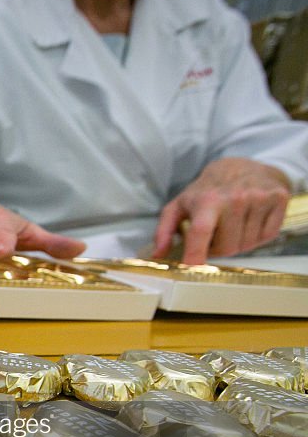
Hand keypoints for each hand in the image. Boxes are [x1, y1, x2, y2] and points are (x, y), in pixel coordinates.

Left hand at [153, 158, 289, 263]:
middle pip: (227, 247)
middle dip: (218, 248)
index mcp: (207, 200)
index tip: (192, 270)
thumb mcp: (180, 206)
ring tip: (230, 225)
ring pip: (247, 245)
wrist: (241, 166)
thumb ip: (164, 231)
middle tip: (215, 233)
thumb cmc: (206, 192)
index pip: (201, 232)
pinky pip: (267, 236)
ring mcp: (260, 198)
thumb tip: (157, 256)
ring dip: (237, 242)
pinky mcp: (279, 199)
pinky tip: (248, 221)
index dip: (196, 254)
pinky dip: (256, 236)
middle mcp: (235, 198)